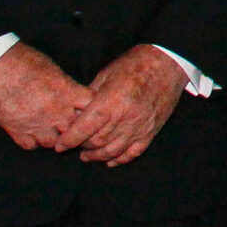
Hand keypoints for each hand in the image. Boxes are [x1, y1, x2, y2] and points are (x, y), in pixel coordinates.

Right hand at [0, 43, 93, 150]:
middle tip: (75, 126)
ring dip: (56, 138)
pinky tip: (34, 134)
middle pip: (76, 130)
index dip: (93, 109)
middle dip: (77, 129)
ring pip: (54, 143)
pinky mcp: (16, 131)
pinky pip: (32, 145)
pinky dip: (34, 142)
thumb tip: (74, 94)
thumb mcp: (52, 68)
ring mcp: (36, 124)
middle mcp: (55, 112)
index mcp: (67, 92)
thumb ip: (66, 85)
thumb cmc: (22, 60)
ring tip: (53, 131)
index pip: (92, 107)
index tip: (91, 109)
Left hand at [56, 45, 186, 165]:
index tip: (59, 145)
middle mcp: (125, 117)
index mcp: (111, 101)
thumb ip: (90, 96)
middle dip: (82, 147)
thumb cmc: (134, 65)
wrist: (167, 65)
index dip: (69, 139)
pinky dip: (120, 159)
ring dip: (97, 156)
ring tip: (87, 156)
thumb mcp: (106, 75)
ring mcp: (139, 126)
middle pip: (97, 141)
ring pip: (113, 151)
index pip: (85, 128)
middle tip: (73, 146)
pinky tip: (110, 161)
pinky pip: (133, 152)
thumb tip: (75, 114)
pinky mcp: (151, 131)